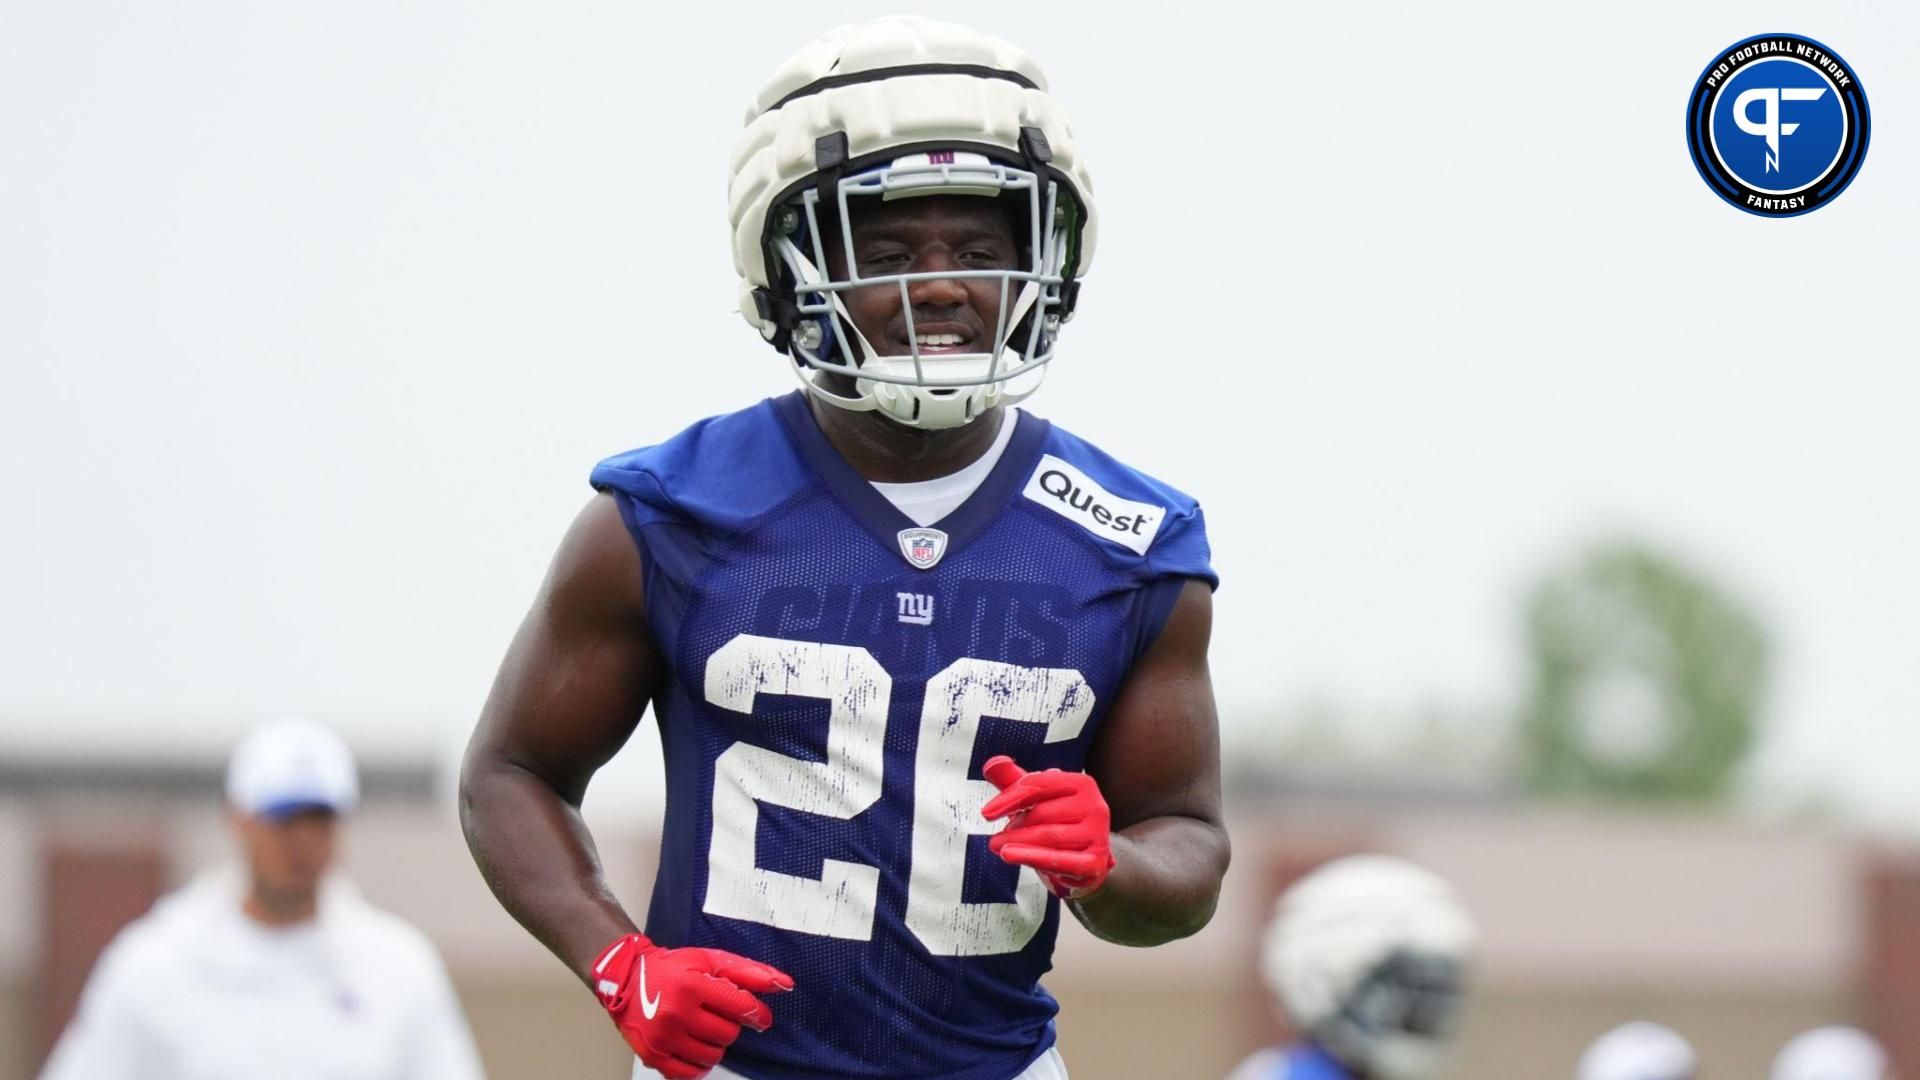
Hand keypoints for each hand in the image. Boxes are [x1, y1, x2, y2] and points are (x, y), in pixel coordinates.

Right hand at [590, 933, 792, 1079]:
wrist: (626, 979)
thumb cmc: (672, 968)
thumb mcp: (710, 960)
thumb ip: (749, 972)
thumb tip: (784, 984)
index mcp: (692, 984)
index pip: (740, 1007)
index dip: (756, 1014)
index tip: (758, 1016)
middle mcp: (676, 1012)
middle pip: (728, 1034)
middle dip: (729, 1025)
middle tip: (715, 1014)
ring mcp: (664, 1037)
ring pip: (713, 1055)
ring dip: (715, 1044)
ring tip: (703, 1028)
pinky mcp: (653, 1056)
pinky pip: (690, 1074)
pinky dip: (698, 1064)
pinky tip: (694, 1047)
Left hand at [981, 756, 1115, 899]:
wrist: (1083, 862)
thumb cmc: (1058, 824)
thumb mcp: (1037, 800)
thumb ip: (1014, 780)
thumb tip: (993, 763)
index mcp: (1083, 784)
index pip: (1040, 784)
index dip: (1010, 797)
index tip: (987, 813)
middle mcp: (1095, 806)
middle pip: (1042, 813)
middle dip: (1014, 825)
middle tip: (998, 836)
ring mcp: (1097, 835)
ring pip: (1048, 836)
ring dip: (1016, 842)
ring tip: (997, 846)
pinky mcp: (1095, 863)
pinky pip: (1059, 860)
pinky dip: (1031, 857)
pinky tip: (1010, 855)